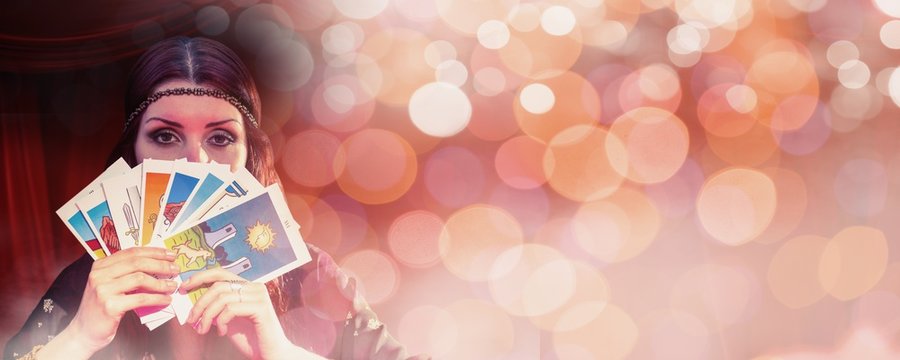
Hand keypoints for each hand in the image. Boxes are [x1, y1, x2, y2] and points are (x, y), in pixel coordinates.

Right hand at [66, 247, 179, 354]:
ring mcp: (103, 290)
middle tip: (176, 270)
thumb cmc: (102, 306)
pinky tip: (166, 300)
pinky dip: (157, 298)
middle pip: (137, 263)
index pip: (131, 252)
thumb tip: (158, 264)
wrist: (84, 331)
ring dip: (161, 283)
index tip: (170, 254)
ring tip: (172, 286)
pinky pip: (140, 299)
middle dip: (160, 265)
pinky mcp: (110, 306)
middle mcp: (99, 274)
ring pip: (140, 279)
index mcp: (100, 265)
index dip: (153, 252)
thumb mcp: (110, 284)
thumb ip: (126, 273)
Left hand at [180, 268, 297, 358]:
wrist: (271, 354)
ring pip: (222, 298)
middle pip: (218, 286)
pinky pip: (230, 309)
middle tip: (191, 319)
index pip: (221, 273)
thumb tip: (192, 298)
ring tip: (202, 329)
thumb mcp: (228, 319)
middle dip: (200, 303)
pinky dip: (220, 322)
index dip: (200, 277)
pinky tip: (221, 332)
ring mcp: (259, 296)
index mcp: (248, 286)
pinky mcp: (261, 308)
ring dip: (207, 316)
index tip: (184, 287)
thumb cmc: (250, 338)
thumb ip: (216, 307)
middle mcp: (255, 287)